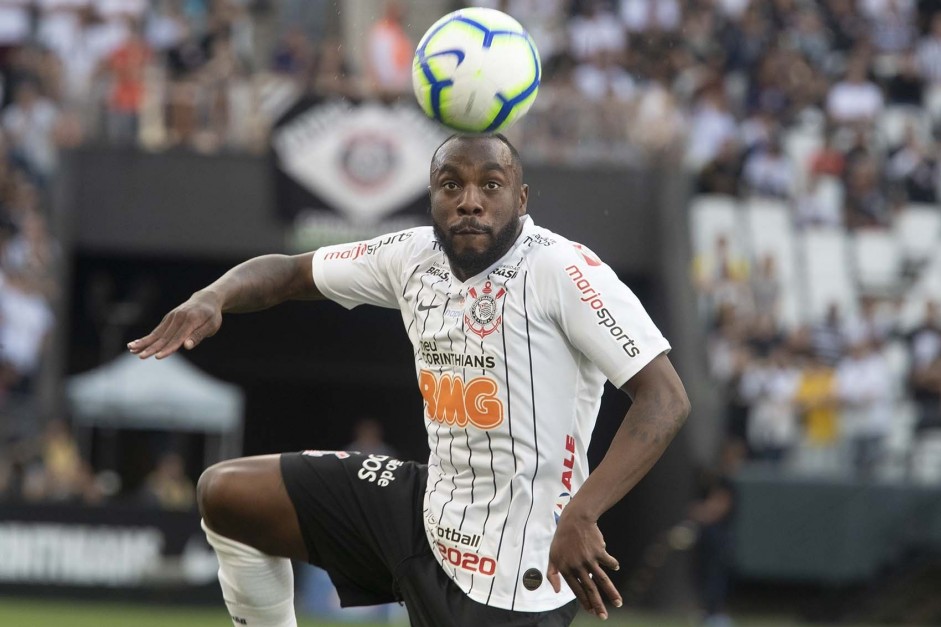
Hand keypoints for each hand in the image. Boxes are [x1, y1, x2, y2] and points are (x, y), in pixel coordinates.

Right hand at [127, 291, 222, 358]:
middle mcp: (177, 318)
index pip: (178, 337)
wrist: (206, 299)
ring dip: (143, 342)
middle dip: (151, 348)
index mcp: (190, 320)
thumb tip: (186, 346)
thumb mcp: (211, 326)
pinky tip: (135, 344)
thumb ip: (198, 335)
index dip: (168, 348)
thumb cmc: (211, 315)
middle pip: (164, 336)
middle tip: (140, 357)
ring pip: (156, 333)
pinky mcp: (167, 319)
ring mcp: (171, 318)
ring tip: (131, 349)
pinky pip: (156, 331)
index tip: (158, 357)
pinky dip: (146, 338)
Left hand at [547, 505, 621, 619]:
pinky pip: (608, 561)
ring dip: (611, 593)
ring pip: (602, 580)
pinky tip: (615, 566)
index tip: (591, 612)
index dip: (584, 602)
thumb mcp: (552, 556)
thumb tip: (556, 592)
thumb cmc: (562, 539)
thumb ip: (551, 575)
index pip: (577, 590)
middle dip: (598, 605)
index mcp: (566, 569)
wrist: (574, 519)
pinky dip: (613, 564)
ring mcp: (589, 559)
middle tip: (603, 617)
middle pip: (590, 589)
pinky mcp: (599, 550)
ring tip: (618, 603)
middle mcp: (578, 566)